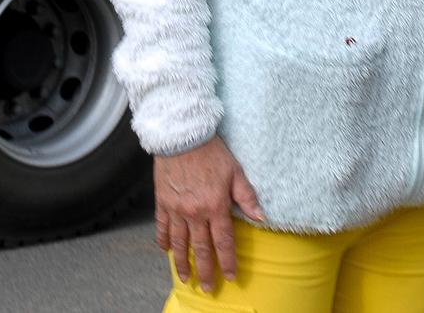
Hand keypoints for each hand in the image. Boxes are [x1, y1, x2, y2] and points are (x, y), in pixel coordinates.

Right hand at [153, 136, 264, 291]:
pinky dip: (163, 240)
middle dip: (205, 271)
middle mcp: (195, 212)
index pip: (223, 241)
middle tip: (206, 288)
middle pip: (201, 248)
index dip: (228, 261)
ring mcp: (176, 209)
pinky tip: (165, 251)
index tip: (230, 277)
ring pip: (180, 243)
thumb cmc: (212, 152)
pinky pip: (162, 227)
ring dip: (182, 262)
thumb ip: (247, 197)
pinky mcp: (162, 202)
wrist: (182, 135)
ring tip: (185, 277)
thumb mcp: (235, 171)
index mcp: (215, 206)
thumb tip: (261, 218)